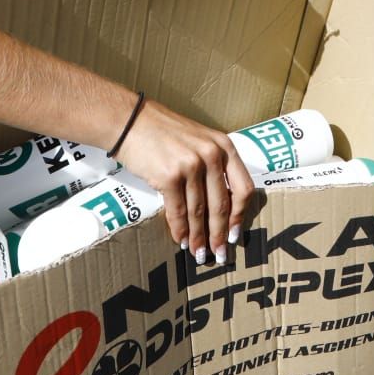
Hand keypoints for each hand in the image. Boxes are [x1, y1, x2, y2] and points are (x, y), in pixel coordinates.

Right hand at [111, 99, 255, 263]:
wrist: (130, 121)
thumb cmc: (163, 132)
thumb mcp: (199, 140)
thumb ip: (213, 165)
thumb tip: (219, 205)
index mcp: (224, 146)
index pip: (243, 187)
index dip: (240, 215)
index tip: (235, 233)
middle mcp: (212, 155)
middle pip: (222, 204)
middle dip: (220, 233)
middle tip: (219, 253)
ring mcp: (191, 165)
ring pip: (199, 211)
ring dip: (199, 237)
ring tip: (199, 253)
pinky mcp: (169, 176)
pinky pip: (178, 210)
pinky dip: (179, 229)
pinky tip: (180, 240)